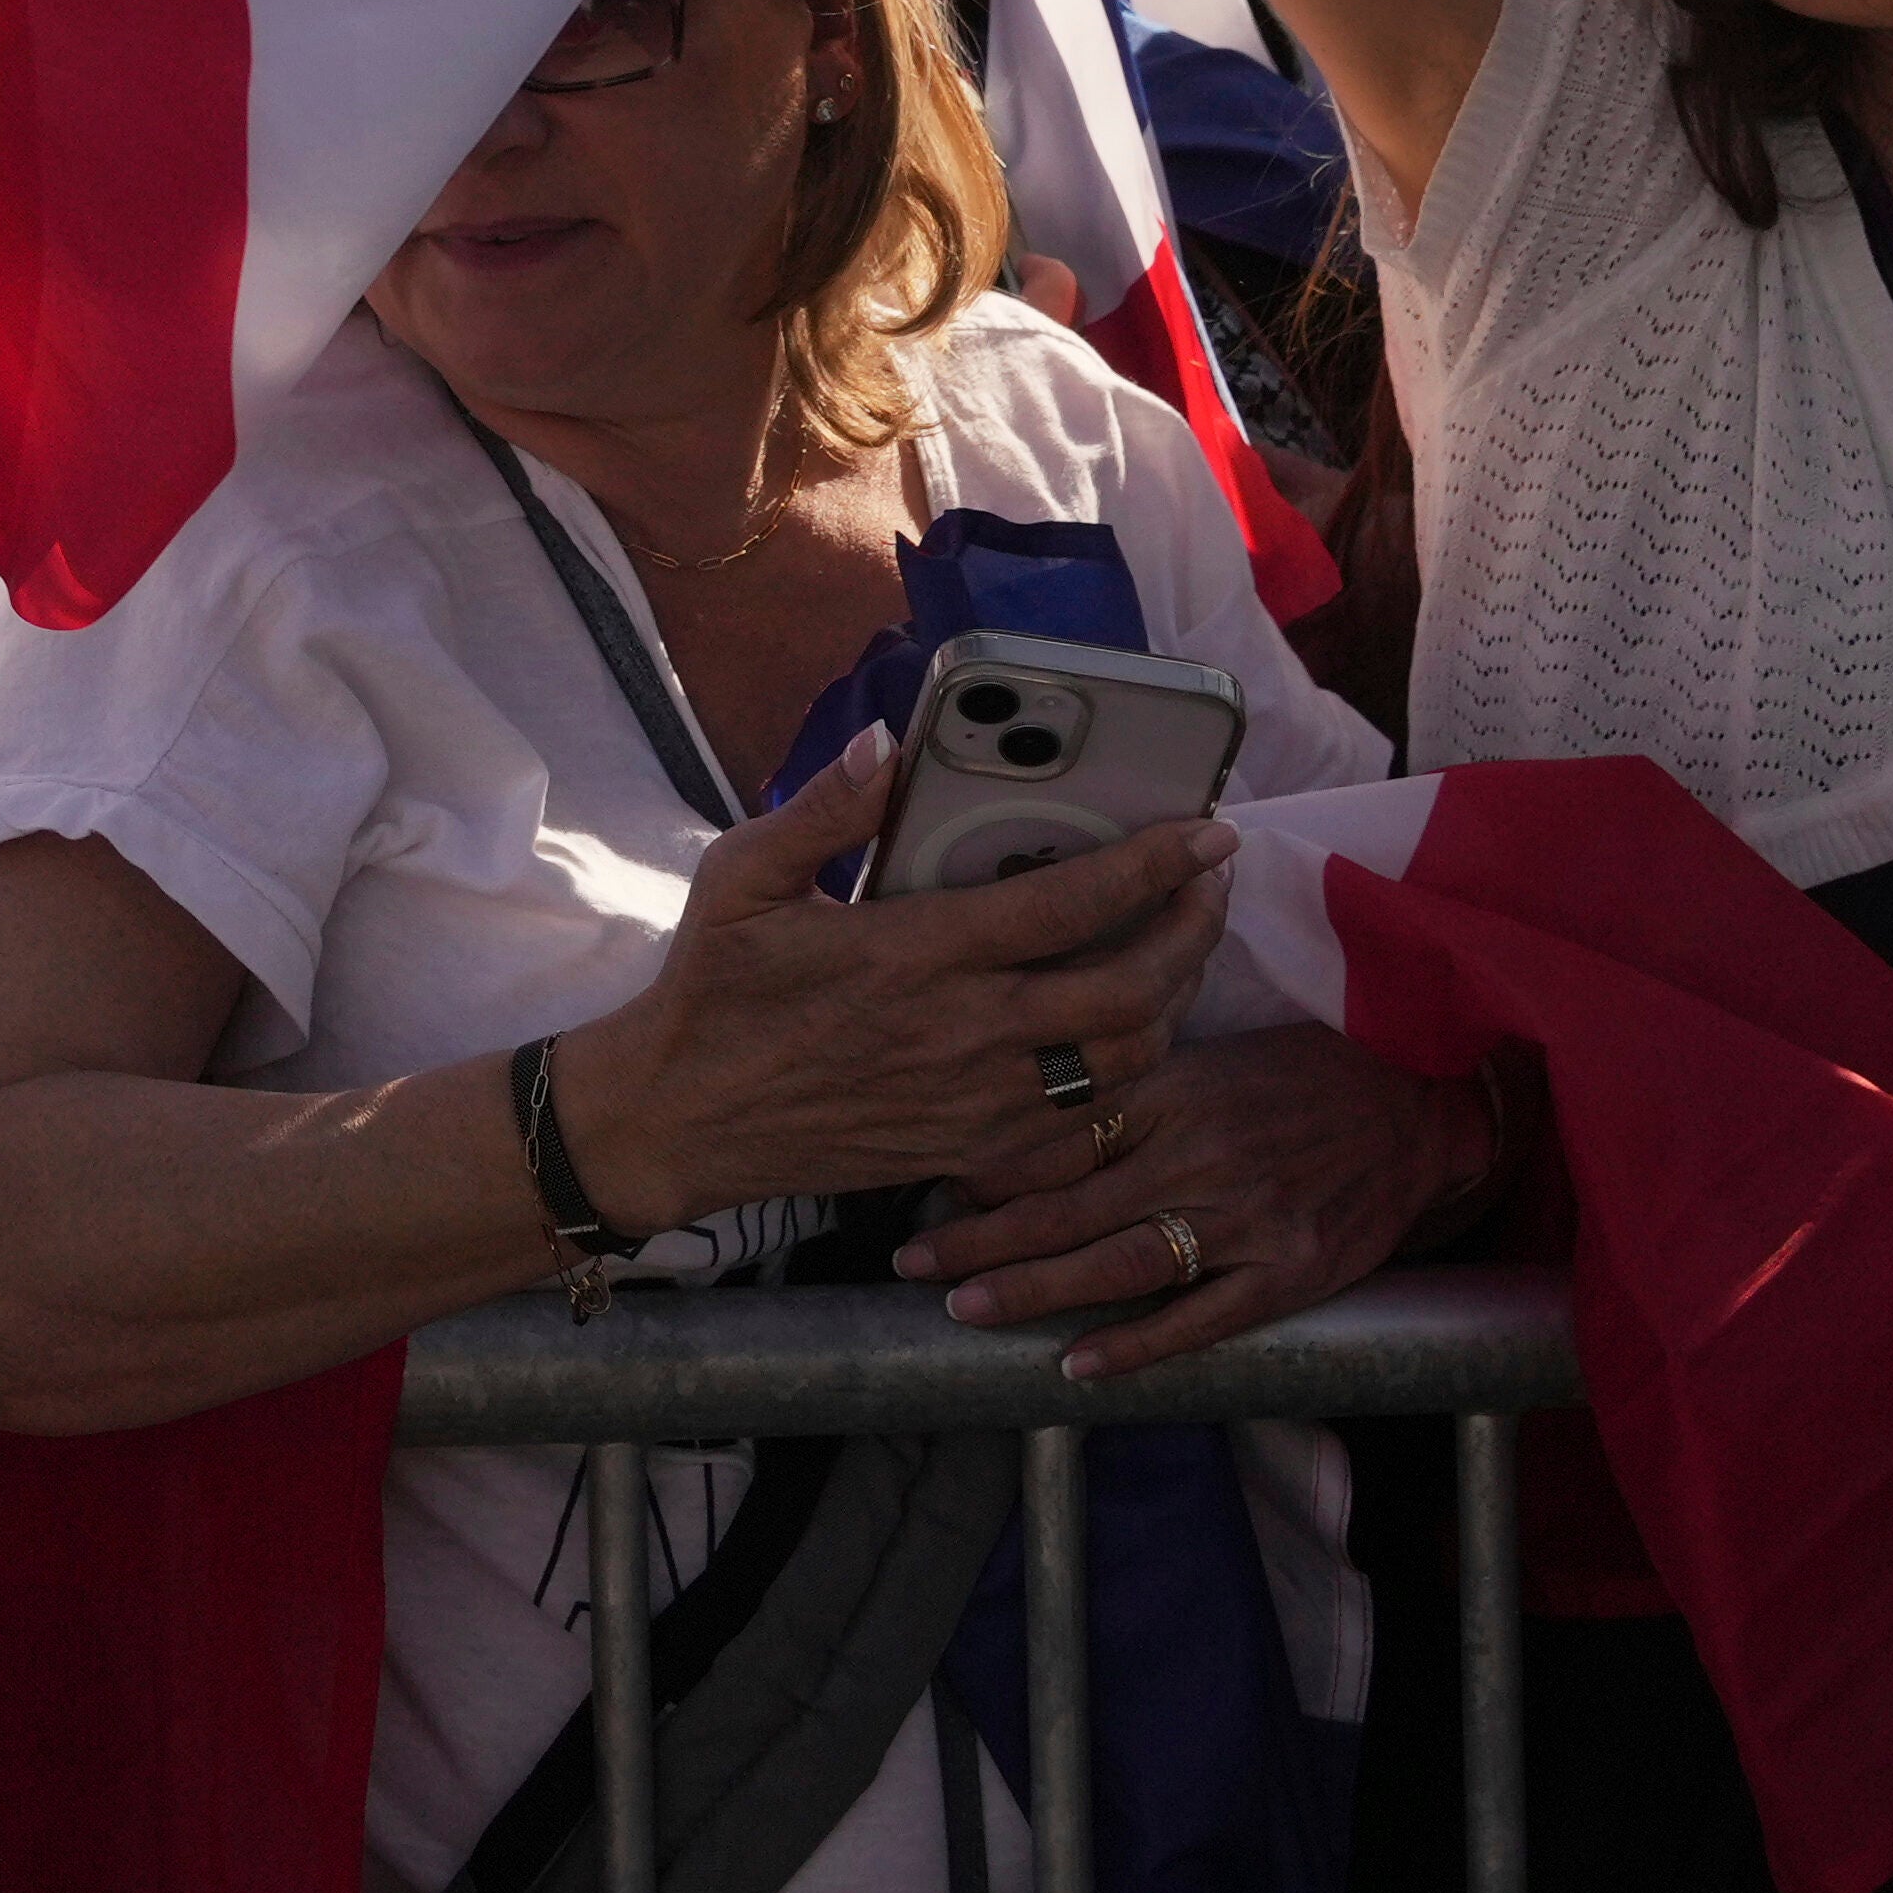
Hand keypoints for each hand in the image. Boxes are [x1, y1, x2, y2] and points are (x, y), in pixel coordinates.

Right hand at [544, 736, 1234, 1239]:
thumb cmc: (713, 991)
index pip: (1066, 905)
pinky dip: (1125, 1073)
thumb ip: (823, 809)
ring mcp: (975, 1101)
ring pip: (1123, 1062)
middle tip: (1211, 886)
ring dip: (1171, 1002)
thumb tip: (887, 744)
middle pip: (1127, 991)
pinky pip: (1083, 1120)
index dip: (1152, 866)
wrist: (682, 1120)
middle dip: (1192, 934)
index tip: (1207, 831)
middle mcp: (963, 1032)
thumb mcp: (742, 878)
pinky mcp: (971, 1148)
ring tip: (1179, 950)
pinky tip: (1125, 1033)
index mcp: (915, 954)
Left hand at [897, 1021, 1489, 1382]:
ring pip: (1119, 1262)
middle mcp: (1199, 1152)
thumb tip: (1030, 1132)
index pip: (1056, 1135)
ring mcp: (1245, 1217)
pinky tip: (1079, 1366)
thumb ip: (1128, 1098)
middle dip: (981, 1237)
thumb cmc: (1301, 1076)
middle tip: (911, 1264)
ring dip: (1034, 1291)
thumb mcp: (1207, 1060)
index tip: (925, 1191)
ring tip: (966, 1310)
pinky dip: (1138, 1345)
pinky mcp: (1290, 1273)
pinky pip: (1200, 1318)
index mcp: (1172, 1092)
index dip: (986, 1170)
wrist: (1418, 1103)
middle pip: (1068, 1203)